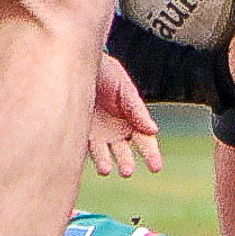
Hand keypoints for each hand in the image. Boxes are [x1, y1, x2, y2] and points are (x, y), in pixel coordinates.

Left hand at [88, 52, 163, 177]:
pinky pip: (85, 147)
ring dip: (106, 163)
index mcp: (133, 119)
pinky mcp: (80, 132)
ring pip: (104, 154)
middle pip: (125, 151)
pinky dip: (90, 156)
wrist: (78, 64)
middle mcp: (116, 130)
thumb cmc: (107, 74)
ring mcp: (98, 133)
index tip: (156, 168)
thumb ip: (137, 111)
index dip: (151, 154)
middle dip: (127, 162)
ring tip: (106, 169)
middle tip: (127, 171)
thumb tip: (154, 130)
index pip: (145, 140)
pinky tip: (93, 161)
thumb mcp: (125, 89)